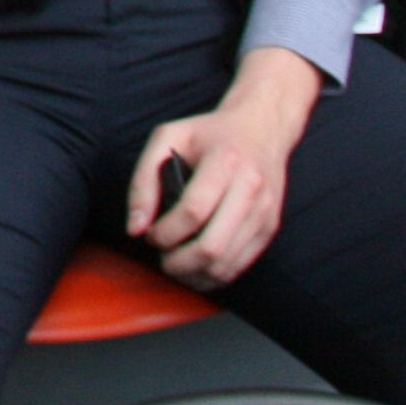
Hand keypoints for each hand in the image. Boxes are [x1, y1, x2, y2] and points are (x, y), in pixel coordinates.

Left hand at [127, 48, 319, 286]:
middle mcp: (250, 189)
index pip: (192, 211)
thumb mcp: (167, 138)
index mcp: (225, 162)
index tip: (150, 235)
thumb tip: (135, 228)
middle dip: (178, 262)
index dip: (165, 233)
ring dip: (195, 273)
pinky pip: (241, 265)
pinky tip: (195, 268)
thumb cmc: (209, 133)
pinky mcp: (269, 227)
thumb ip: (144, 180)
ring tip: (175, 264)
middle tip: (161, 257)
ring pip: (227, 263)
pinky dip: (214, 275)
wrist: (261, 128)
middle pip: (212, 246)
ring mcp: (264, 212)